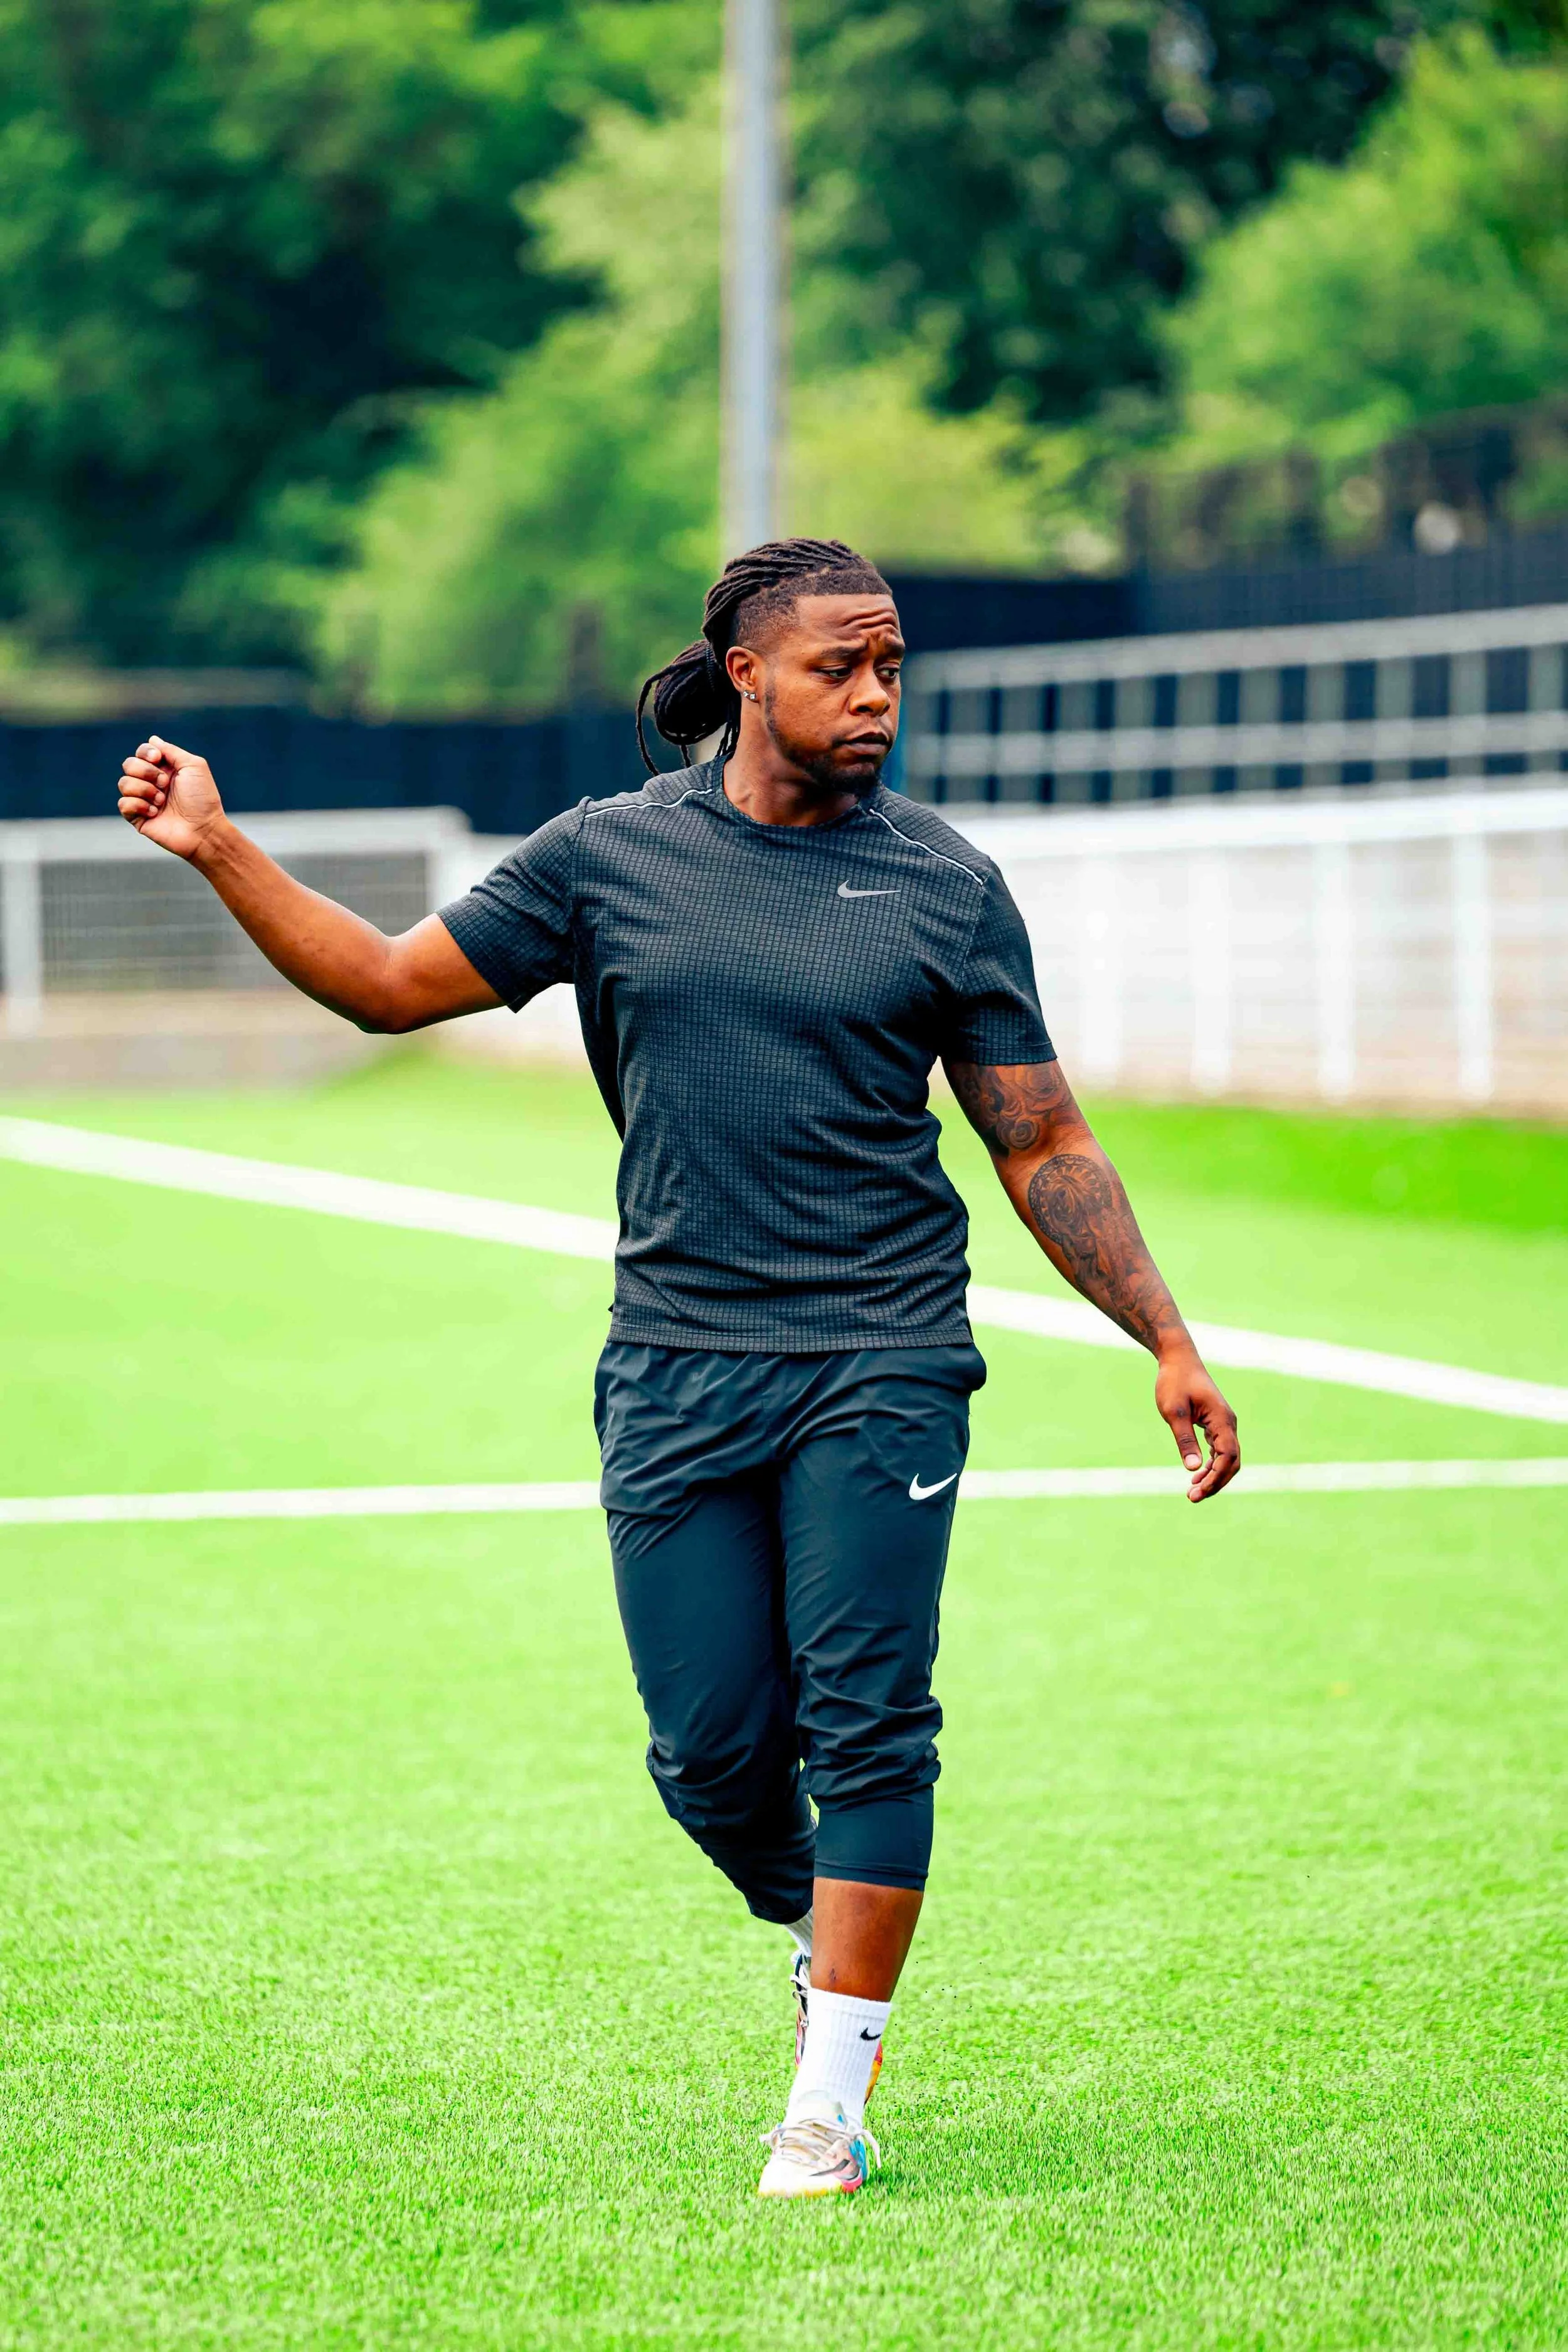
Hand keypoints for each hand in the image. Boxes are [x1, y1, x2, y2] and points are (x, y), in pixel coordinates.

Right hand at [117, 735, 226, 861]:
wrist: (203, 829)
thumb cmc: (202, 799)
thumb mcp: (194, 766)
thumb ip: (171, 751)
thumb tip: (152, 739)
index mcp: (164, 769)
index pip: (142, 752)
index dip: (145, 752)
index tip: (157, 759)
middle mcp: (151, 783)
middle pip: (129, 764)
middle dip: (146, 771)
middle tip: (165, 783)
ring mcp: (143, 800)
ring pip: (124, 783)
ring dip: (144, 790)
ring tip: (162, 801)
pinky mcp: (137, 817)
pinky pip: (123, 803)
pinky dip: (139, 805)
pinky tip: (155, 813)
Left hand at [1154, 1343, 1239, 1501]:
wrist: (1178, 1360)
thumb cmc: (1175, 1382)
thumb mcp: (1174, 1412)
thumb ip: (1184, 1439)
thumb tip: (1193, 1468)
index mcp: (1222, 1420)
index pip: (1228, 1456)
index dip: (1216, 1478)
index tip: (1198, 1491)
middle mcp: (1228, 1423)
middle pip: (1232, 1461)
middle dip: (1216, 1482)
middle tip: (1192, 1497)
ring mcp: (1224, 1423)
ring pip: (1227, 1458)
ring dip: (1214, 1476)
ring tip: (1193, 1491)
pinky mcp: (1216, 1423)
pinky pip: (1220, 1450)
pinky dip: (1212, 1464)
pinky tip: (1197, 1474)